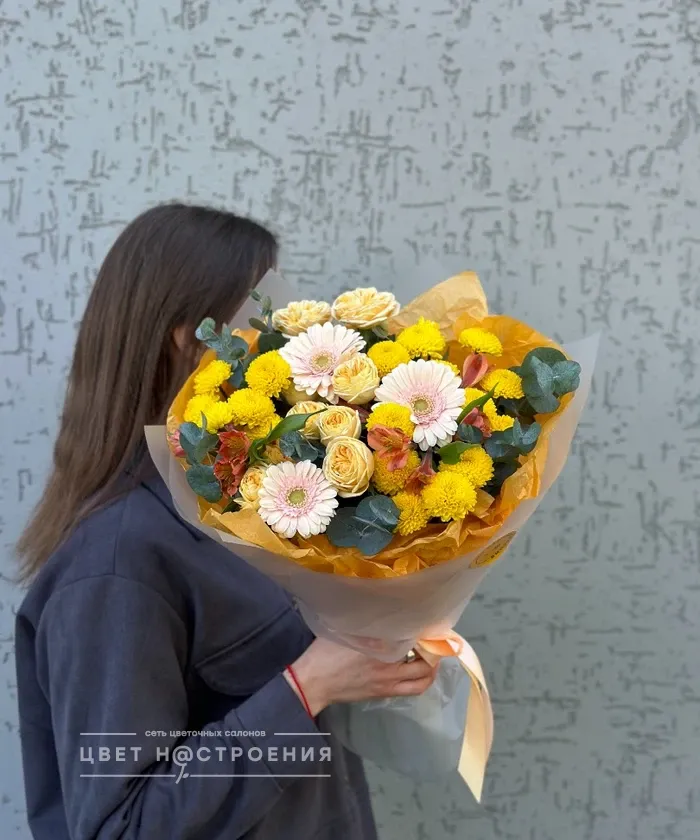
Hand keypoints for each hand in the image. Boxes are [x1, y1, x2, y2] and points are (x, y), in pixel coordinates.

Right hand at [284, 637, 437, 716]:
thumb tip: (384, 612)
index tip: (429, 624)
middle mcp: (388, 668)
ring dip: (431, 670)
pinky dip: (419, 680)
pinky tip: (416, 670)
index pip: (413, 640)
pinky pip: (410, 690)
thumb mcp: (346, 630)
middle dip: (435, 654)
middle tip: (435, 642)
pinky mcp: (382, 694)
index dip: (425, 634)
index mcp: (379, 649)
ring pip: (421, 682)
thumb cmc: (325, 652)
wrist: (313, 682)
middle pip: (424, 664)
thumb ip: (368, 623)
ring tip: (432, 659)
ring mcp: (387, 684)